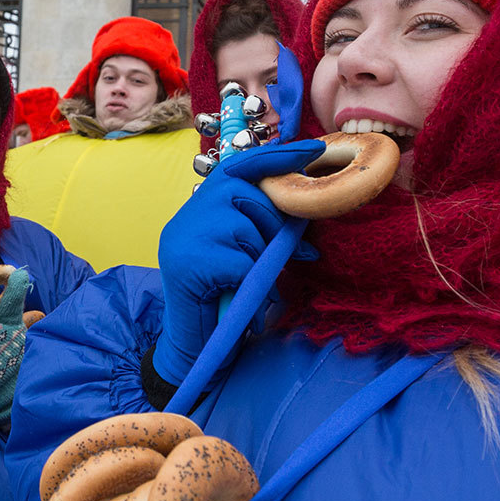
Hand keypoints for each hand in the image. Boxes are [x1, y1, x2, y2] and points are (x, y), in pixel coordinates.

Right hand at [153, 139, 323, 383]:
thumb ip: (263, 229)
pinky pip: (241, 260)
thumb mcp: (248, 257)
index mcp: (200, 209)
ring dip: (257, 258)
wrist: (194, 351)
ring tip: (243, 281)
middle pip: (249, 195)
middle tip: (270, 257)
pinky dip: (248, 281)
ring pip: (247, 228)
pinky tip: (236, 295)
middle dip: (272, 224)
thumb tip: (308, 206)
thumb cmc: (226, 303)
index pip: (240, 166)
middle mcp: (188, 216)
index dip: (279, 156)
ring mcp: (183, 237)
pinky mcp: (187, 263)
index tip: (316, 149)